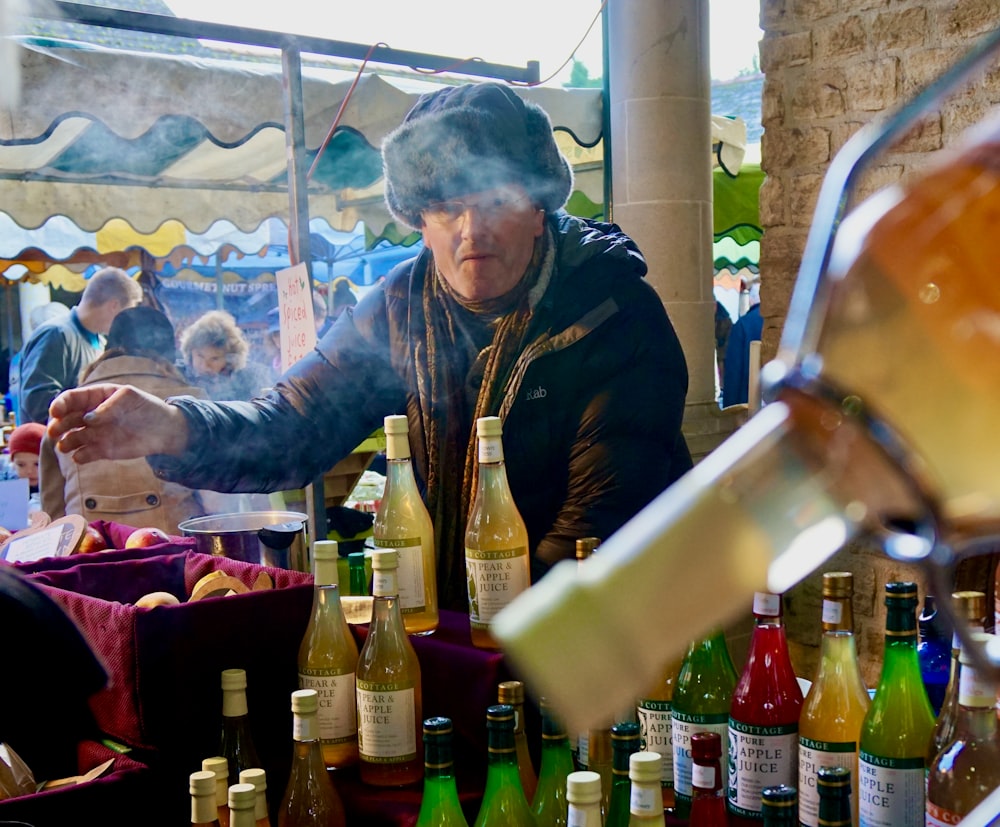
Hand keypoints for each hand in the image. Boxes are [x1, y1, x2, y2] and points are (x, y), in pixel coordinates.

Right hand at [47, 384, 189, 463]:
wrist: (164, 429)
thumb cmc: (146, 407)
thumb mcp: (129, 397)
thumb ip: (108, 407)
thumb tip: (88, 419)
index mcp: (95, 397)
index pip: (71, 399)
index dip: (60, 405)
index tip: (56, 412)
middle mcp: (90, 416)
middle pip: (66, 420)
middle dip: (57, 425)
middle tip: (54, 431)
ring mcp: (94, 434)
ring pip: (71, 439)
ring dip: (65, 442)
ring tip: (65, 446)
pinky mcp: (101, 450)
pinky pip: (84, 455)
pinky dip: (80, 456)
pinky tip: (81, 456)